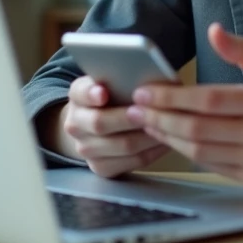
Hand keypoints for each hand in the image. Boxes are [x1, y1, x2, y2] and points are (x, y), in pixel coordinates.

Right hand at [53, 75, 170, 177]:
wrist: (94, 127)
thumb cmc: (113, 97)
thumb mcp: (112, 81)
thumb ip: (125, 77)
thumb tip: (153, 74)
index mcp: (78, 95)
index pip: (81, 92)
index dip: (91, 94)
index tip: (103, 93)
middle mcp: (75, 123)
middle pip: (100, 123)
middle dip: (129, 118)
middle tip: (151, 112)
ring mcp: (85, 148)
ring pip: (122, 145)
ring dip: (147, 136)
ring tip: (167, 126)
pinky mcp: (100, 167)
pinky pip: (130, 162)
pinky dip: (151, 151)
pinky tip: (164, 141)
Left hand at [127, 23, 242, 188]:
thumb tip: (212, 30)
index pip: (209, 99)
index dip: (173, 97)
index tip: (146, 91)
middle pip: (198, 128)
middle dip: (160, 118)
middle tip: (136, 108)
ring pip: (200, 151)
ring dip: (168, 137)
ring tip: (148, 123)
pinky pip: (212, 166)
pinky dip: (188, 153)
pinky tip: (173, 139)